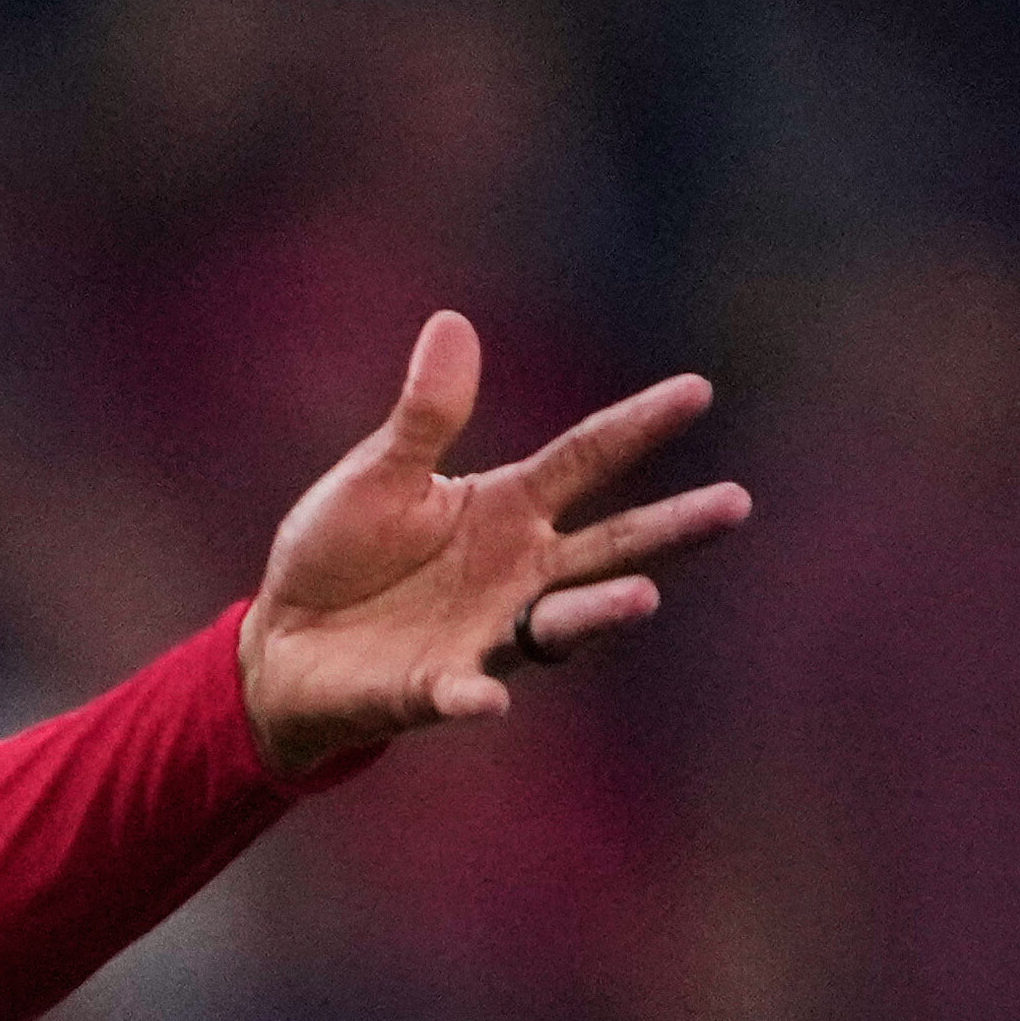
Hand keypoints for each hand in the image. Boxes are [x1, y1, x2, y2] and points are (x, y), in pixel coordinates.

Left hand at [237, 313, 745, 777]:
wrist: (284, 643)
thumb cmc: (339, 552)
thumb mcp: (379, 474)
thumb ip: (424, 416)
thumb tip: (452, 323)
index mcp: (507, 506)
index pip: (586, 457)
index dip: (639, 424)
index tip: (698, 391)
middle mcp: (517, 570)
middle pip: (609, 545)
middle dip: (671, 528)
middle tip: (734, 505)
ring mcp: (485, 632)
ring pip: (560, 622)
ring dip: (598, 613)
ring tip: (642, 597)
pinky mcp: (435, 686)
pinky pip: (462, 691)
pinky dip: (474, 694)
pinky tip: (488, 697)